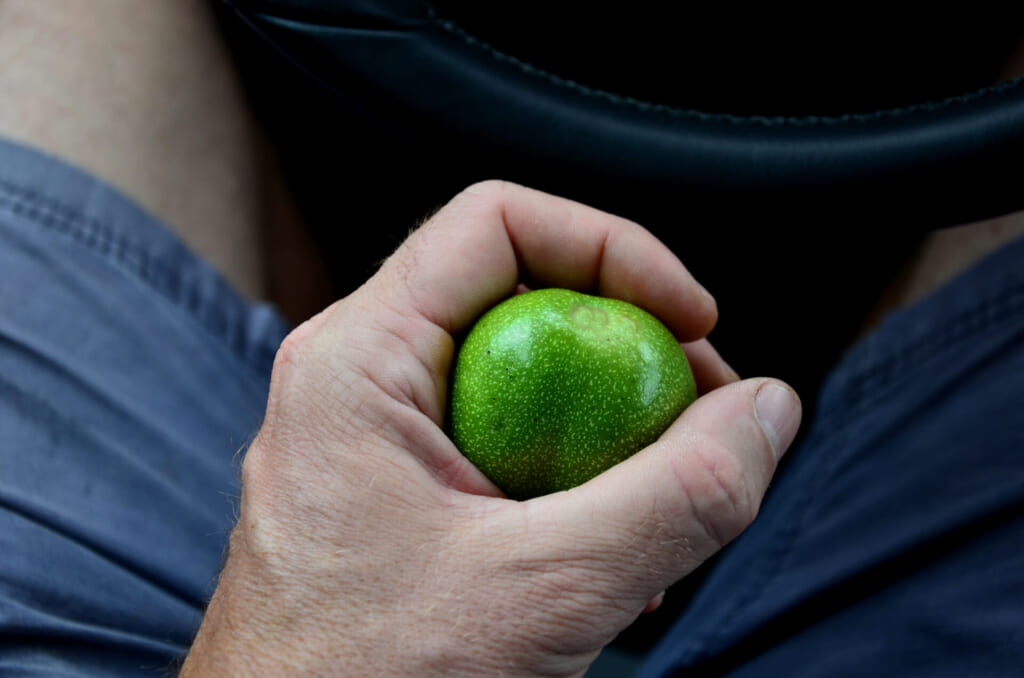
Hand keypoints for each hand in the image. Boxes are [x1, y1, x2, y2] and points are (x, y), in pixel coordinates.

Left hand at [180, 181, 800, 676]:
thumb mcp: (544, 592)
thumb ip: (676, 498)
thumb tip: (767, 410)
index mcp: (358, 359)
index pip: (498, 223)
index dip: (613, 249)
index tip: (693, 324)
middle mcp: (358, 382)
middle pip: (519, 299)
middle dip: (629, 348)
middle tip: (704, 420)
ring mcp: (373, 443)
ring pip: (520, 382)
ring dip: (612, 429)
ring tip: (668, 511)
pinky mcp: (395, 499)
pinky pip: (502, 451)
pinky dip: (573, 483)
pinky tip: (614, 561)